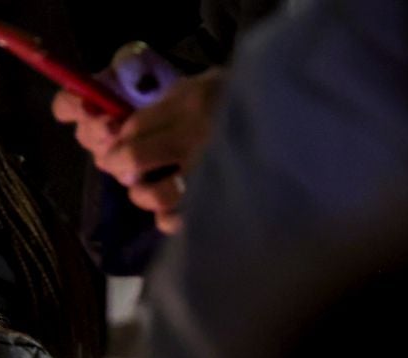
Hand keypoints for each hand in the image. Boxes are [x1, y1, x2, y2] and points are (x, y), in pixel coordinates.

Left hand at [53, 70, 224, 232]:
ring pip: (154, 195)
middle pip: (132, 157)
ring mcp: (210, 173)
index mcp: (192, 102)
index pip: (132, 126)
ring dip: (142, 194)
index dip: (117, 139)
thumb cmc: (239, 106)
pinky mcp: (219, 202)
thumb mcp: (204, 87)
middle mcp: (198, 137)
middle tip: (123, 168)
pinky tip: (171, 210)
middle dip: (119, 164)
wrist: (290, 128)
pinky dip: (167, 219)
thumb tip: (123, 127)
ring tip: (147, 190)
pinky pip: (177, 220)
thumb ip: (167, 104)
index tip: (117, 144)